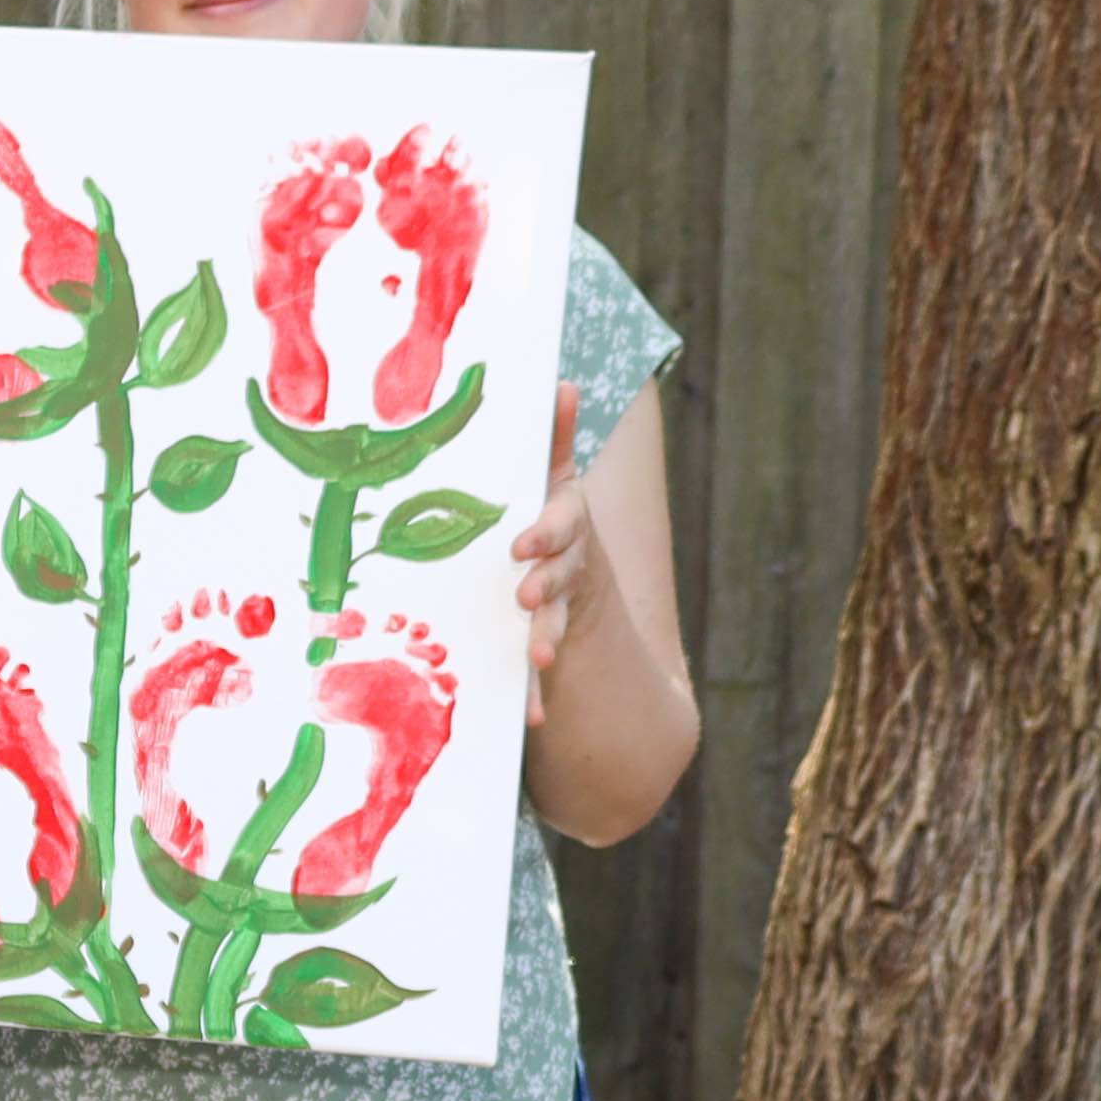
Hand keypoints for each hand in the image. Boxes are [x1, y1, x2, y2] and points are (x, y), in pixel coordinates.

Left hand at [517, 382, 592, 703]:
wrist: (575, 590)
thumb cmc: (548, 522)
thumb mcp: (550, 482)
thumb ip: (554, 439)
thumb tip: (561, 380)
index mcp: (564, 527)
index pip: (561, 525)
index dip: (547, 533)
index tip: (524, 544)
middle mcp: (566, 570)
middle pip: (560, 577)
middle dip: (546, 585)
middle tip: (527, 594)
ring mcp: (558, 612)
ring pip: (554, 626)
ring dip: (546, 639)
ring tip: (538, 659)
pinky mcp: (541, 648)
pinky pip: (538, 678)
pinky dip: (535, 699)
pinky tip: (532, 720)